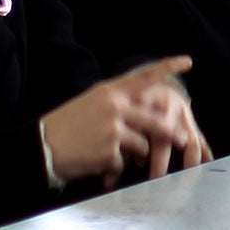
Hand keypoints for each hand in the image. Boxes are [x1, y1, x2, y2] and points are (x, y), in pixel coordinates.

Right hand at [40, 56, 213, 187]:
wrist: (42, 146)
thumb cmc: (65, 125)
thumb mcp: (90, 103)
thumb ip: (116, 104)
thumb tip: (143, 113)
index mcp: (109, 91)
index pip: (143, 76)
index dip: (167, 67)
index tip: (187, 61)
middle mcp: (114, 106)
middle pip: (155, 119)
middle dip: (171, 132)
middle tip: (181, 138)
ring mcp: (113, 128)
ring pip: (143, 145)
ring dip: (134, 154)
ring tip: (110, 154)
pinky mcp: (110, 151)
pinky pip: (123, 163)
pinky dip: (114, 168)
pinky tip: (97, 164)